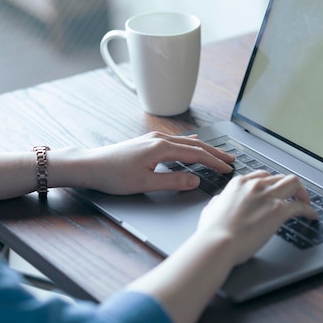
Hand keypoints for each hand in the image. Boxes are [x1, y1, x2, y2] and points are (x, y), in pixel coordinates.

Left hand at [53, 131, 234, 194]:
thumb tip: (195, 180)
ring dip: (203, 148)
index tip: (227, 169)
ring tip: (216, 155)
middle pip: (194, 144)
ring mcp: (153, 139)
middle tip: (231, 159)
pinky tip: (191, 148)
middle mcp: (159, 139)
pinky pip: (176, 142)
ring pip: (186, 142)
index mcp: (161, 148)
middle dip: (214, 152)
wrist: (90, 165)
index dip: (214, 162)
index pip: (196, 154)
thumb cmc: (113, 175)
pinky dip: (190, 146)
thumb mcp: (145, 183)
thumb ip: (173, 182)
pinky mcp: (147, 142)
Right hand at [195, 170, 317, 265]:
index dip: (271, 183)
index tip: (275, 190)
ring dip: (301, 192)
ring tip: (305, 202)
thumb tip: (220, 202)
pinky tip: (311, 215)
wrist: (218, 242)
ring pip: (293, 183)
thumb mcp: (211, 209)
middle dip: (288, 186)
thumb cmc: (212, 231)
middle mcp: (255, 186)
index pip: (262, 176)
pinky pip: (300, 206)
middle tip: (293, 196)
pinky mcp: (279, 210)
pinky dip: (308, 209)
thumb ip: (219, 202)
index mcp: (239, 184)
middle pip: (279, 177)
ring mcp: (268, 196)